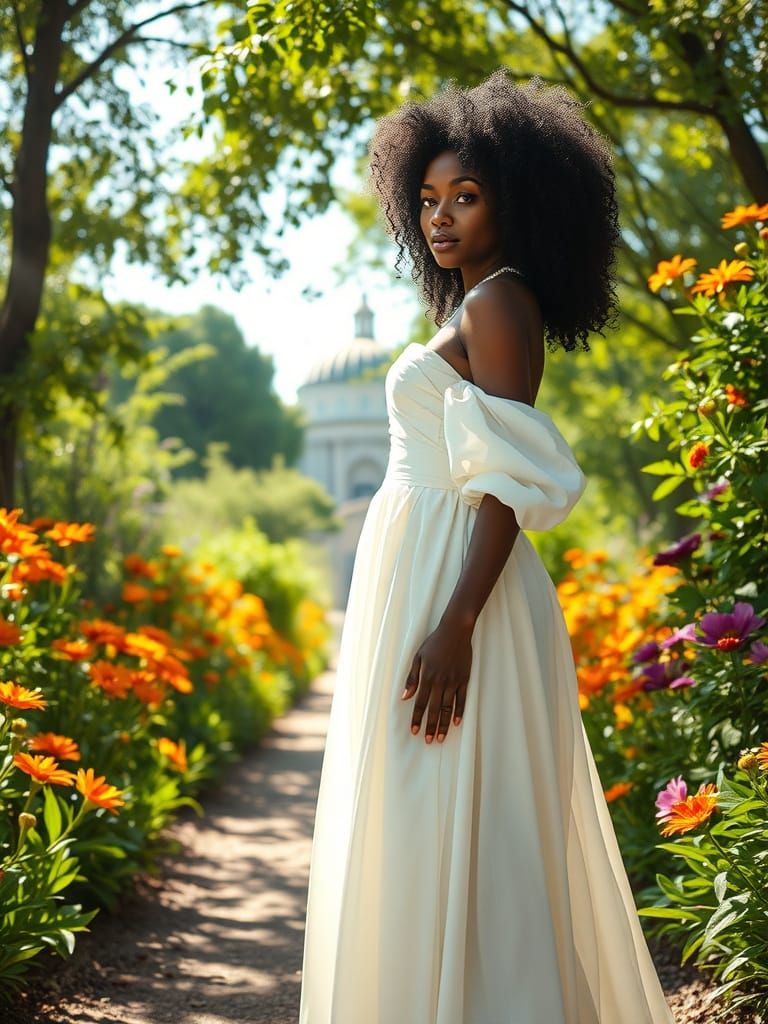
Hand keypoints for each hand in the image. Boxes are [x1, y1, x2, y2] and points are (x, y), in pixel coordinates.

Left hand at [401, 623, 472, 742]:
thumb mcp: (418, 657)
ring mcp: (453, 681)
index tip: (414, 731)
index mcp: (427, 676)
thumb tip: (404, 697)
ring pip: (448, 707)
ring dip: (444, 724)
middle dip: (430, 726)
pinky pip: (462, 699)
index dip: (417, 718)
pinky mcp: (464, 679)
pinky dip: (459, 712)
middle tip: (427, 741)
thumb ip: (412, 678)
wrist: (455, 631)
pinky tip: (456, 722)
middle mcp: (440, 681)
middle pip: (434, 709)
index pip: (420, 702)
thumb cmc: (434, 643)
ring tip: (440, 737)